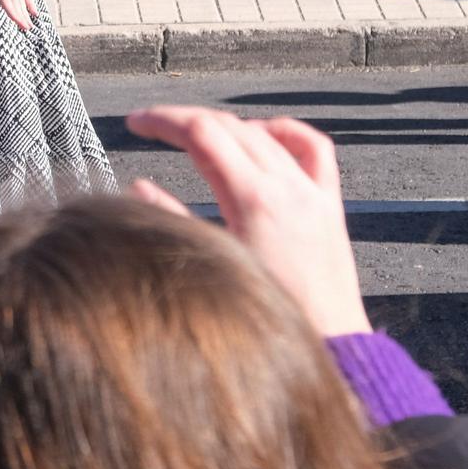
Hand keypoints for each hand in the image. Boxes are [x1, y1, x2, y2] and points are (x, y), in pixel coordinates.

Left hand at [0, 0, 36, 30]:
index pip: (7, 3)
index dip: (14, 14)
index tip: (20, 24)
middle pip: (16, 5)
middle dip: (21, 18)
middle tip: (27, 30)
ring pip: (21, 1)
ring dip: (26, 14)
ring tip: (30, 26)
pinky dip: (30, 3)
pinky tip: (35, 12)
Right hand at [126, 106, 372, 338]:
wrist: (332, 349)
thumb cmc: (267, 320)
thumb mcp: (213, 267)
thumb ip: (173, 220)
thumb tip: (140, 186)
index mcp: (254, 201)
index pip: (202, 133)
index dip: (163, 120)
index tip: (135, 123)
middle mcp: (287, 188)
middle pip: (228, 125)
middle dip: (184, 119)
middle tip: (151, 126)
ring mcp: (312, 193)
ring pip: (263, 132)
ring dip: (224, 125)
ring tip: (194, 134)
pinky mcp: (329, 205)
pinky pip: (311, 148)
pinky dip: (283, 132)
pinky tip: (262, 135)